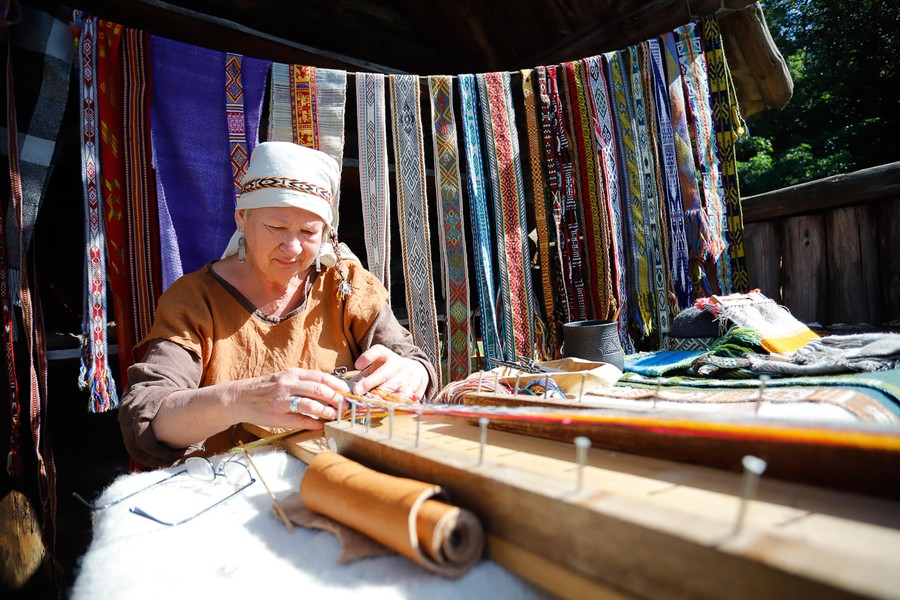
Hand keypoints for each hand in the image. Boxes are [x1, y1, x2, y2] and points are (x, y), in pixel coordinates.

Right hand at [232, 367, 348, 429]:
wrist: (241, 398)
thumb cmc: (267, 388)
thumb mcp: (286, 378)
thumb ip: (305, 382)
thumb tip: (331, 389)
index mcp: (293, 374)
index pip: (322, 377)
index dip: (338, 385)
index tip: (349, 392)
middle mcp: (289, 385)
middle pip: (320, 390)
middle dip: (337, 399)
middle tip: (347, 406)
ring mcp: (282, 401)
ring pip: (311, 404)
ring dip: (328, 412)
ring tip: (337, 416)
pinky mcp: (278, 416)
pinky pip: (301, 420)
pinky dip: (315, 423)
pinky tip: (322, 425)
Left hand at [351, 345, 428, 401]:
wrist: (413, 372)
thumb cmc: (387, 371)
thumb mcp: (375, 368)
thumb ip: (361, 377)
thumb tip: (341, 388)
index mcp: (386, 356)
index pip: (378, 351)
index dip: (368, 356)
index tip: (357, 365)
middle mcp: (397, 365)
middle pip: (384, 373)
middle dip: (370, 382)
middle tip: (357, 391)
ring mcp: (406, 377)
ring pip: (395, 386)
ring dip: (382, 395)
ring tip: (370, 403)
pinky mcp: (413, 389)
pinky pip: (405, 398)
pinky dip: (398, 403)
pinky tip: (390, 408)